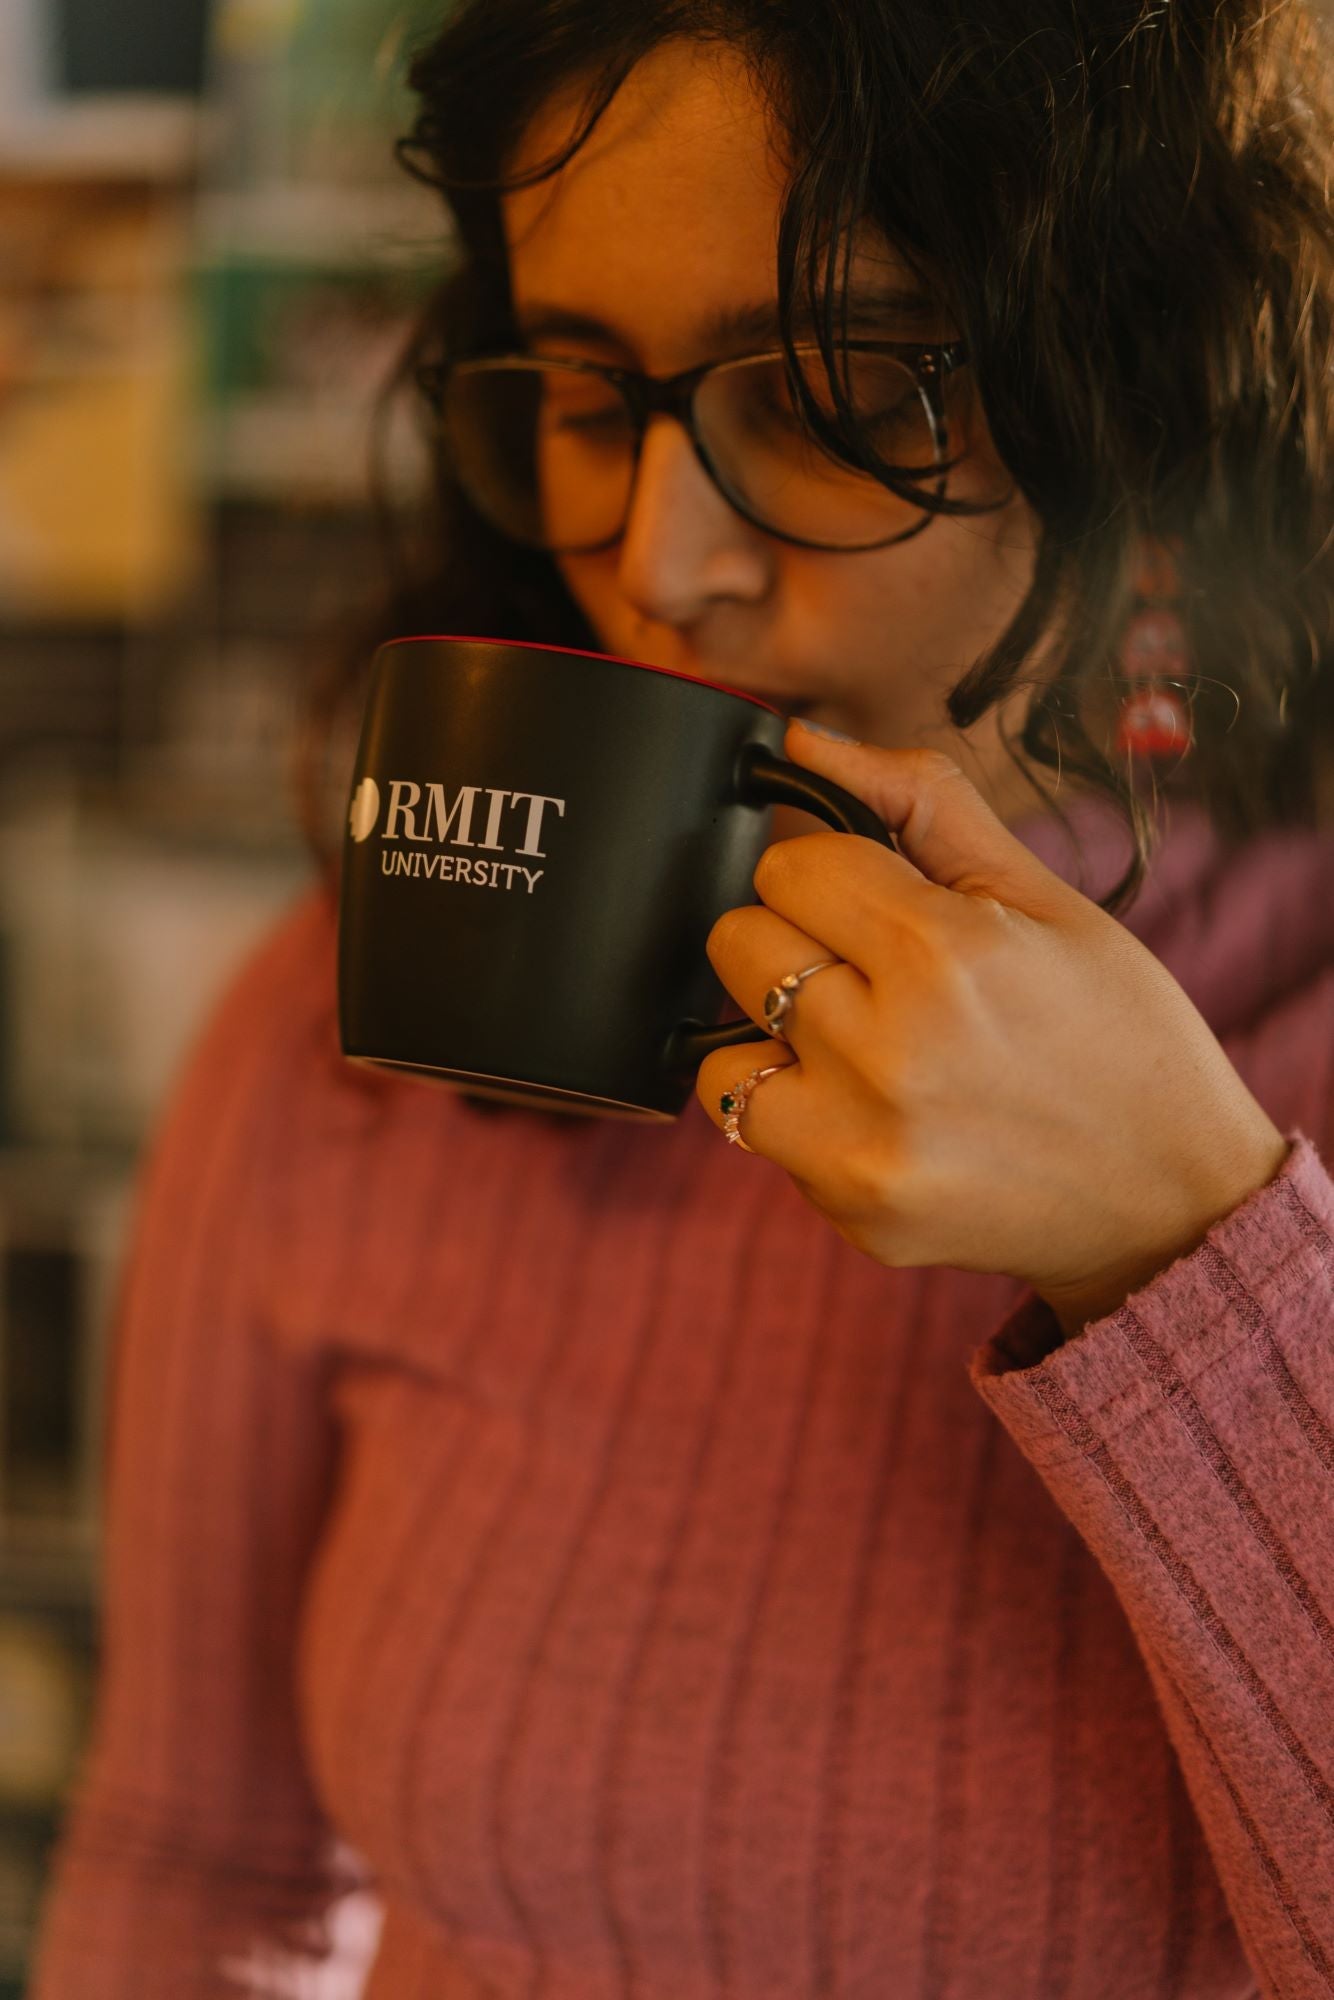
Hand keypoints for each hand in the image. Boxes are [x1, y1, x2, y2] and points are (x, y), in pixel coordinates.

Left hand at [697, 724, 1290, 1334]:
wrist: (1172, 1194)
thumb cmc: (1117, 1034)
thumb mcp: (1045, 897)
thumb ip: (921, 803)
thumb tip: (801, 742)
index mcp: (944, 951)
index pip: (790, 865)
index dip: (834, 873)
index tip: (881, 903)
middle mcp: (891, 1049)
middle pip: (741, 943)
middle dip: (799, 943)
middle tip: (878, 975)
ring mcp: (863, 1140)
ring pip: (721, 1047)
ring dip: (777, 1035)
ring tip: (865, 1045)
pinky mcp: (849, 1206)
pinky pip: (749, 1126)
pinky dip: (792, 1109)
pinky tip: (873, 1108)